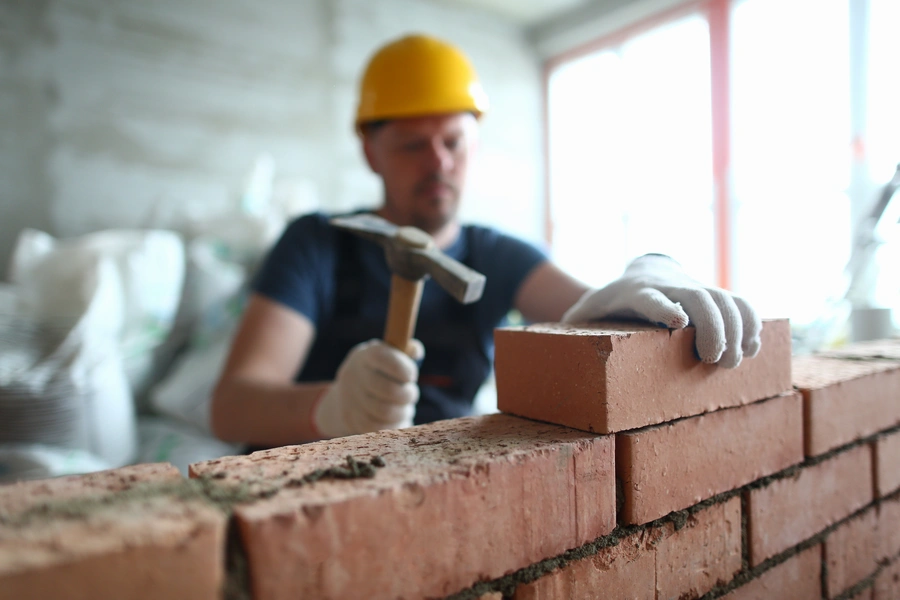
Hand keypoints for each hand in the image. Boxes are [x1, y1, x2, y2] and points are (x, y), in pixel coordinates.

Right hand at [312, 339, 422, 437]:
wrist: (347, 395)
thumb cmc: (379, 372)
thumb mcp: (387, 356)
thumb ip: (404, 351)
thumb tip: (416, 351)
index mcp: (365, 356)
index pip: (381, 358)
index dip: (402, 368)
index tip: (411, 376)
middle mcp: (354, 376)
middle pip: (388, 390)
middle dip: (407, 394)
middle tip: (411, 394)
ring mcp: (350, 399)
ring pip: (385, 411)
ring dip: (402, 411)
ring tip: (404, 407)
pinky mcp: (351, 420)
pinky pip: (378, 427)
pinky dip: (392, 424)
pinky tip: (395, 418)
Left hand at [561, 254, 760, 367]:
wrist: (644, 272)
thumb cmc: (612, 300)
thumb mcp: (589, 310)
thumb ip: (574, 325)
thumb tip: (549, 345)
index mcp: (635, 291)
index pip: (651, 296)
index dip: (664, 307)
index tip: (678, 323)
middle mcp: (669, 286)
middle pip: (698, 297)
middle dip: (712, 328)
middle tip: (715, 360)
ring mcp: (695, 286)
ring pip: (723, 299)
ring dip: (736, 329)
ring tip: (735, 361)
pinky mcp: (714, 293)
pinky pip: (740, 302)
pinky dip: (752, 321)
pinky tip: (754, 346)